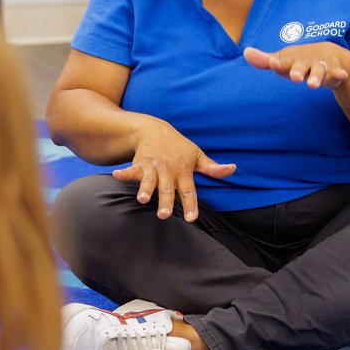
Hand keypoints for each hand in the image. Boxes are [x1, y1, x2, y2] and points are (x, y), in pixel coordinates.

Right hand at [112, 122, 234, 221]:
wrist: (155, 129)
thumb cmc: (178, 147)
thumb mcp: (197, 155)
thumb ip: (212, 168)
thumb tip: (232, 169)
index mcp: (183, 170)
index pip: (189, 190)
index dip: (191, 205)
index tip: (191, 219)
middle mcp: (168, 170)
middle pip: (168, 189)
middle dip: (165, 201)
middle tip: (164, 216)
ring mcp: (153, 166)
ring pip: (149, 180)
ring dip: (145, 189)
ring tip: (142, 200)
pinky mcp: (139, 163)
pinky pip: (131, 169)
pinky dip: (124, 173)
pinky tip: (116, 176)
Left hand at [244, 44, 349, 89]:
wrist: (328, 53)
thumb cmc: (299, 60)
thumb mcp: (283, 61)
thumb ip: (265, 61)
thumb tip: (245, 52)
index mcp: (291, 60)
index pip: (283, 62)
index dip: (277, 64)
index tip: (273, 64)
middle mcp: (306, 62)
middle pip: (300, 67)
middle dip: (297, 71)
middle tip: (294, 77)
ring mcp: (321, 66)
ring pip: (319, 72)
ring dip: (316, 77)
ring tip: (312, 85)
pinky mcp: (335, 72)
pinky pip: (337, 73)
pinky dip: (339, 74)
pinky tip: (341, 75)